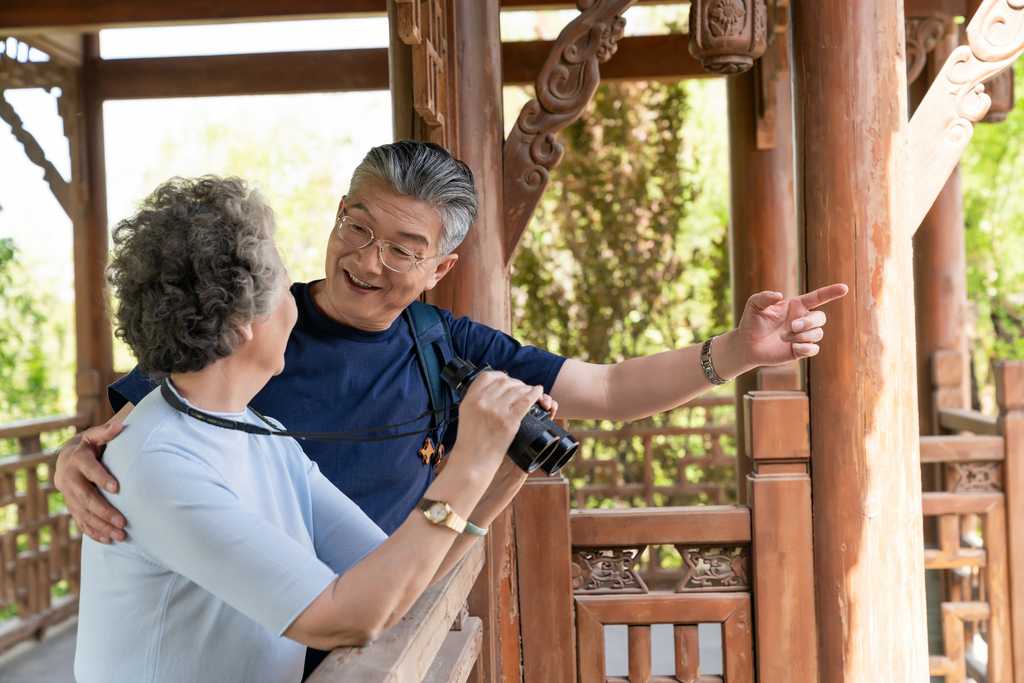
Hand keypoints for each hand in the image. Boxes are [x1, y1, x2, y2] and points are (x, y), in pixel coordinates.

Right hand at [54, 423, 126, 542]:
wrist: (68, 457)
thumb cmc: (90, 445)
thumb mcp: (96, 435)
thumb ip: (106, 432)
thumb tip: (118, 426)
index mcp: (78, 459)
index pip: (89, 470)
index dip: (101, 478)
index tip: (117, 488)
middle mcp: (69, 479)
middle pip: (86, 497)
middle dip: (104, 511)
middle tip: (123, 521)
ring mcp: (68, 495)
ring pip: (83, 513)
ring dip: (101, 526)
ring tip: (120, 535)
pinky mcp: (70, 506)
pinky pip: (79, 521)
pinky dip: (92, 532)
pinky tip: (106, 540)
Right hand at [449, 372, 543, 474]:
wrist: (472, 462)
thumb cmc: (470, 443)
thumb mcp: (466, 415)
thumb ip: (477, 403)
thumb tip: (492, 393)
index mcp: (469, 399)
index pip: (487, 376)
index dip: (500, 376)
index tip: (507, 380)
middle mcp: (482, 402)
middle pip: (504, 382)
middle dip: (516, 383)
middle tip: (521, 388)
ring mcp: (496, 410)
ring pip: (517, 389)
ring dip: (526, 388)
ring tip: (531, 392)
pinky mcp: (508, 421)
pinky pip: (525, 401)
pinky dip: (534, 394)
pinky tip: (539, 392)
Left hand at [736, 283, 848, 366]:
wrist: (746, 345)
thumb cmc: (751, 322)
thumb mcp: (753, 305)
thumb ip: (763, 297)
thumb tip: (778, 295)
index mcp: (795, 306)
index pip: (818, 297)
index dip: (831, 292)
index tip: (844, 288)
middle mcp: (802, 320)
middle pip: (821, 318)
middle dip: (809, 322)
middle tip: (793, 326)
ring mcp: (802, 336)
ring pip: (818, 334)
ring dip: (802, 336)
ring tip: (783, 337)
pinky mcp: (799, 351)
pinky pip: (814, 349)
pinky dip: (807, 348)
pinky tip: (795, 348)